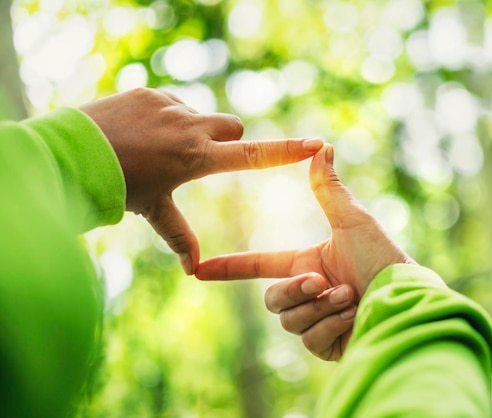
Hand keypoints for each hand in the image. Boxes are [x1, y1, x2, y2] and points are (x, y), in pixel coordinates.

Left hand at [80, 88, 322, 274]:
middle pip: (233, 126)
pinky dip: (166, 116)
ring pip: (201, 114)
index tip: (316, 144)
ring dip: (192, 128)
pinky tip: (140, 131)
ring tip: (158, 147)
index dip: (287, 151)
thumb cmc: (118, 187)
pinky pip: (172, 102)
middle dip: (227, 140)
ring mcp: (170, 105)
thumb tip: (194, 273)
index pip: (253, 154)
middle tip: (199, 156)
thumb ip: (180, 237)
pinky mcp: (150, 92)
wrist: (73, 153)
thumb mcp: (153, 211)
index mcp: (198, 157)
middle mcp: (191, 126)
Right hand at [196, 144, 418, 357]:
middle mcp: (310, 293)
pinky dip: (332, 325)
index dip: (230, 267)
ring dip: (319, 307)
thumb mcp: (352, 221)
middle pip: (273, 299)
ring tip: (350, 297)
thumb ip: (329, 189)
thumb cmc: (384, 258)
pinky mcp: (328, 345)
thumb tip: (322, 146)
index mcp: (309, 263)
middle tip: (319, 282)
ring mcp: (318, 321)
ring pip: (289, 321)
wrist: (408, 300)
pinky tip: (354, 316)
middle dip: (294, 290)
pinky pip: (310, 339)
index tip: (199, 269)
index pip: (260, 266)